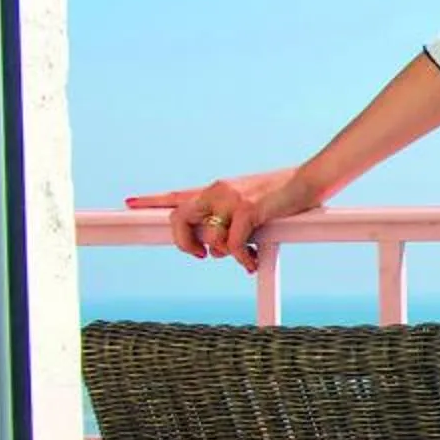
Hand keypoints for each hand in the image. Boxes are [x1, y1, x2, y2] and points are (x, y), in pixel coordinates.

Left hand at [125, 168, 321, 272]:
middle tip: (198, 255)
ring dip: (226, 254)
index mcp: (217, 190)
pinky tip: (253, 259)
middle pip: (179, 218)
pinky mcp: (248, 209)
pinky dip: (243, 257)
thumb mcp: (252, 208)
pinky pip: (233, 244)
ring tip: (245, 256)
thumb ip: (231, 223)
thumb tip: (218, 250)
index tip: (129, 203)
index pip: (176, 195)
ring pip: (210, 239)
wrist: (310, 180)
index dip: (150, 200)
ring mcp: (231, 199)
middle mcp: (218, 191)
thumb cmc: (285, 197)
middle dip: (184, 243)